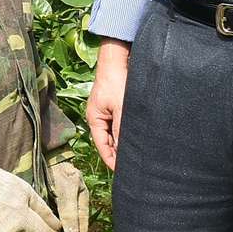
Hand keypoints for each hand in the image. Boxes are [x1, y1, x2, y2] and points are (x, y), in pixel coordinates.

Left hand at [47, 159, 89, 231]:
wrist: (46, 157)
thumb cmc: (59, 170)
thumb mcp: (67, 188)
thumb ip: (69, 210)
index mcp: (82, 203)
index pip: (82, 228)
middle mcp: (73, 207)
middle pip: (73, 230)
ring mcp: (62, 207)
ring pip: (62, 227)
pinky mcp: (50, 206)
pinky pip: (51, 221)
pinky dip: (48, 230)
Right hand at [85, 41, 129, 171]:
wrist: (118, 58)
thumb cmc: (117, 81)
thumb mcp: (121, 108)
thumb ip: (122, 130)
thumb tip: (124, 150)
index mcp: (95, 119)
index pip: (102, 146)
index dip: (112, 160)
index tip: (123, 172)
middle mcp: (99, 117)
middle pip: (108, 141)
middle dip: (118, 154)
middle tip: (132, 167)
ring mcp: (107, 111)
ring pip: (115, 133)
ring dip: (124, 142)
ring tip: (137, 155)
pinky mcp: (116, 105)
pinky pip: (120, 124)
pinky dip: (127, 132)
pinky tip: (137, 137)